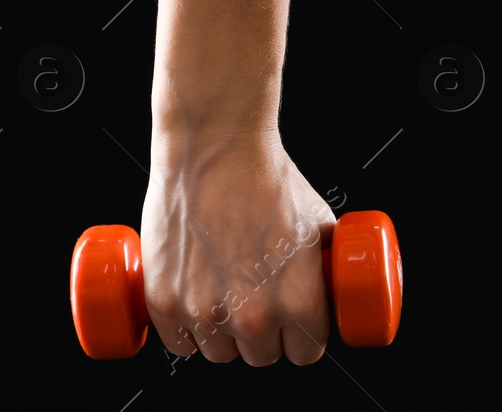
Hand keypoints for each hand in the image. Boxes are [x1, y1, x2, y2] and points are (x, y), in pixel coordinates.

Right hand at [141, 135, 335, 366]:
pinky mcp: (165, 300)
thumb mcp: (318, 219)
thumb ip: (326, 259)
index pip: (306, 352)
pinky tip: (192, 313)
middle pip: (261, 355)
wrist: (215, 146)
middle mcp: (253, 317)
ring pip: (219, 353)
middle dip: (262, 335)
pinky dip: (185, 333)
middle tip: (255, 303)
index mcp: (299, 303)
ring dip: (223, 336)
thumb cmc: (267, 177)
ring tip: (222, 302)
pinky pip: (178, 343)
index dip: (302, 337)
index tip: (293, 323)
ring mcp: (204, 311)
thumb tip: (336, 278)